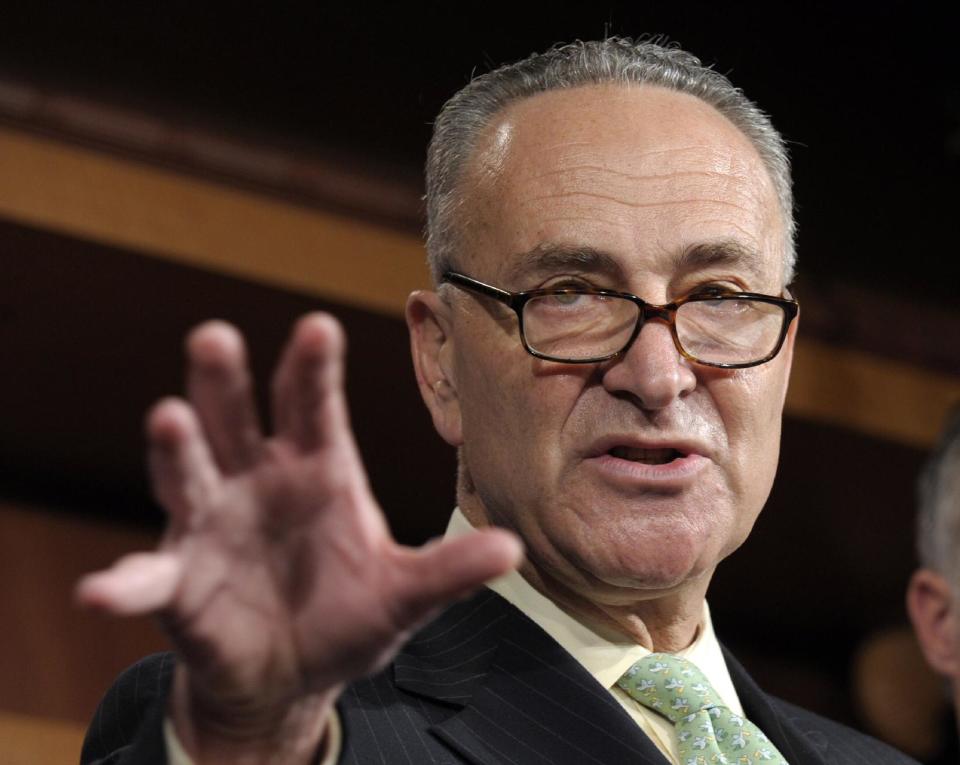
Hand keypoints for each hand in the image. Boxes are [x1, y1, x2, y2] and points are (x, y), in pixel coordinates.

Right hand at [77, 314, 522, 762]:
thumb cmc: (346, 616)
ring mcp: (211, 525)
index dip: (314, 369)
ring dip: (174, 448)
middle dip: (225, 380)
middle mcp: (257, 481)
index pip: (314, 408)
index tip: (317, 326)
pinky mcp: (178, 582)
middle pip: (237, 419)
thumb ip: (449, 570)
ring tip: (166, 419)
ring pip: (188, 473)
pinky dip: (123, 581)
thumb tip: (515, 550)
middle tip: (215, 336)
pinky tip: (101, 590)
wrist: (292, 674)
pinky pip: (146, 578)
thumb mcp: (403, 593)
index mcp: (317, 470)